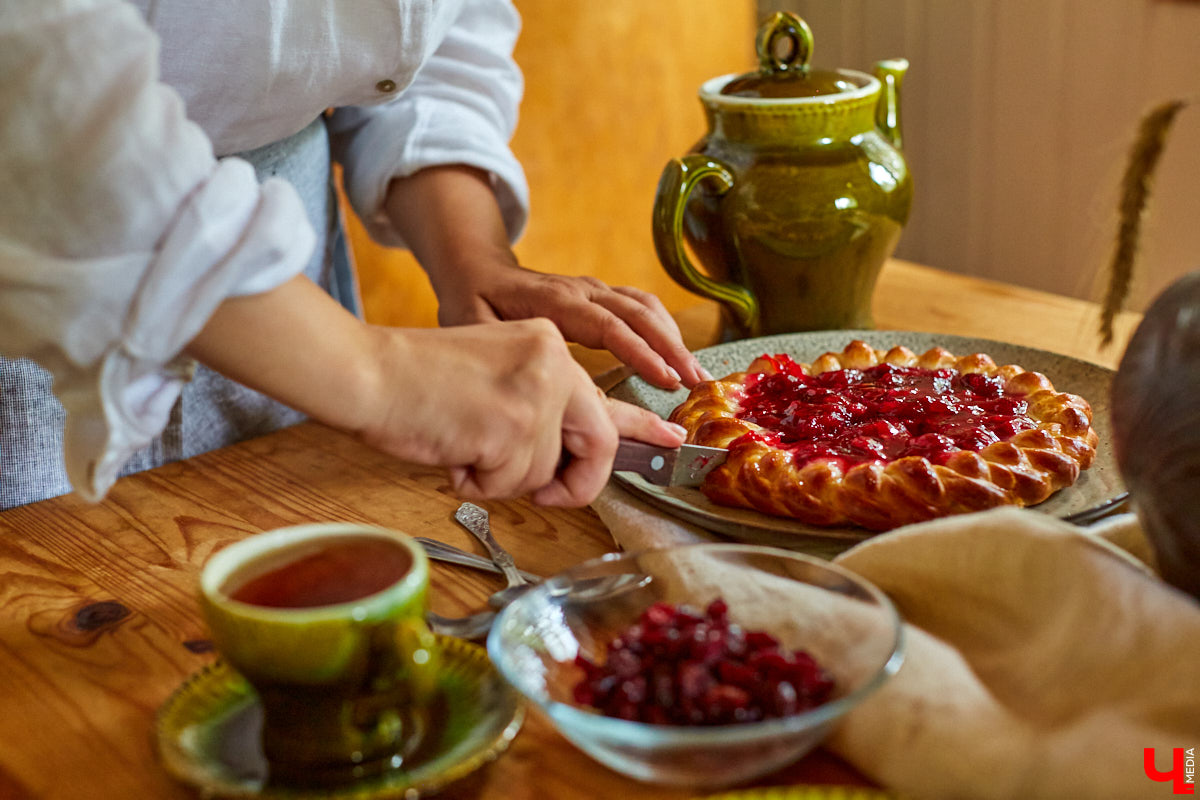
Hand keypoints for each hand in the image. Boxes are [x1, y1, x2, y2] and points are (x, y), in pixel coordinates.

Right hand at [186, 277, 683, 507]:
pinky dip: (479, 483)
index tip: (671, 439)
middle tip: (552, 494)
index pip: (606, 393)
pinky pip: (512, 484)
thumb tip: (567, 464)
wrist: (369, 372)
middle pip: (599, 441)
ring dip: (503, 477)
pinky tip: (454, 453)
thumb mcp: (494, 379)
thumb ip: (538, 410)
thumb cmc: (415, 382)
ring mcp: (538, 393)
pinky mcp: (515, 424)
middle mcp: (554, 363)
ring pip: (544, 471)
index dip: (640, 424)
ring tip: (465, 447)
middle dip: (578, 480)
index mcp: (548, 347)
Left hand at [383, 165, 711, 390]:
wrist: (477, 271)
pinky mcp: (601, 295)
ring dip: (674, 337)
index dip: (640, 352)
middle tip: (696, 382)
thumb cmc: (473, 303)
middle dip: (671, 348)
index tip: (666, 378)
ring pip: (645, 306)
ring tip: (696, 373)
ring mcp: (594, 289)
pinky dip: (665, 328)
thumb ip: (500, 348)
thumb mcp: (471, 325)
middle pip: (637, 314)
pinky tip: (677, 354)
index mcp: (553, 300)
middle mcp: (581, 290)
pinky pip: (642, 305)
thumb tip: (538, 379)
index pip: (607, 326)